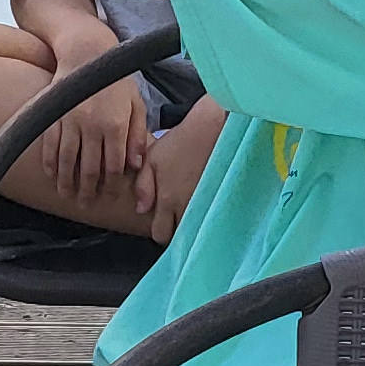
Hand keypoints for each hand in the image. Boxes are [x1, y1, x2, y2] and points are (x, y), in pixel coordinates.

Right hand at [27, 60, 152, 224]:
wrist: (87, 53)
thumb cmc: (115, 80)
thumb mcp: (136, 104)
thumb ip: (137, 135)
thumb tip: (136, 165)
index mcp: (116, 125)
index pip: (114, 166)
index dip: (112, 185)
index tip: (109, 197)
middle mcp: (92, 127)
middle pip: (89, 169)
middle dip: (87, 190)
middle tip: (85, 204)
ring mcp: (70, 122)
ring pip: (67, 161)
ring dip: (66, 182)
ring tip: (67, 195)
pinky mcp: (54, 115)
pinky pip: (49, 145)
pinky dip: (49, 162)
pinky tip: (51, 174)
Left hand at [146, 102, 224, 244]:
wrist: (214, 128)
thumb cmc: (181, 142)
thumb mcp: (153, 158)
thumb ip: (144, 186)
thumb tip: (141, 209)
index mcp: (168, 200)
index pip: (160, 234)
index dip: (160, 229)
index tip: (163, 219)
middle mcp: (187, 208)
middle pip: (181, 237)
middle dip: (177, 229)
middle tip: (177, 215)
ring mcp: (207, 206)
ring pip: (197, 229)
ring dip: (193, 223)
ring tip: (191, 209)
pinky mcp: (223, 200)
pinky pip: (214, 218)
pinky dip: (209, 215)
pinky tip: (207, 204)